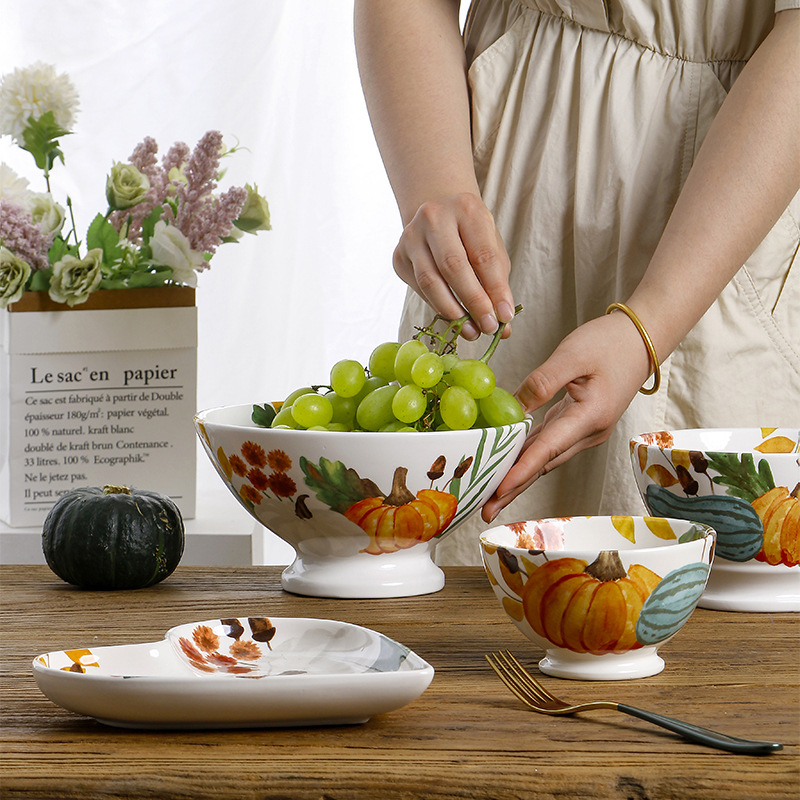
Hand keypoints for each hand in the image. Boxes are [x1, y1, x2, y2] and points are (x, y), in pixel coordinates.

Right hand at [393, 192, 513, 338]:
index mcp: (466, 209)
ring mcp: (411, 236)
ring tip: (471, 330)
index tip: (505, 316)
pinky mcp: (399, 256)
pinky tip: (453, 317)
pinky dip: (438, 307)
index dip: (495, 289)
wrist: (438, 216)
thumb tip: (503, 327)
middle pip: (453, 266)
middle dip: (473, 302)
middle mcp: (434, 217)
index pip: (483, 255)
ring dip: (452, 311)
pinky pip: (419, 289)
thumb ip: (497, 284)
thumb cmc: (470, 236)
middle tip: (488, 327)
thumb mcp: (491, 250)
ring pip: (430, 281)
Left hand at [481, 311, 653, 521]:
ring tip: (489, 494)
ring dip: (518, 477)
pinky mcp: (578, 424)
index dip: (522, 470)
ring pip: (545, 459)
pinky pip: (548, 446)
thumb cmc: (611, 342)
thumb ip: (541, 381)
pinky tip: (507, 466)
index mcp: (590, 416)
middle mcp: (589, 432)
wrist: (642, 339)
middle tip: (484, 509)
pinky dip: (527, 457)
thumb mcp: (572, 354)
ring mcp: (585, 431)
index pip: (549, 449)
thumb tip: (513, 408)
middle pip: (544, 464)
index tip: (499, 489)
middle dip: (514, 488)